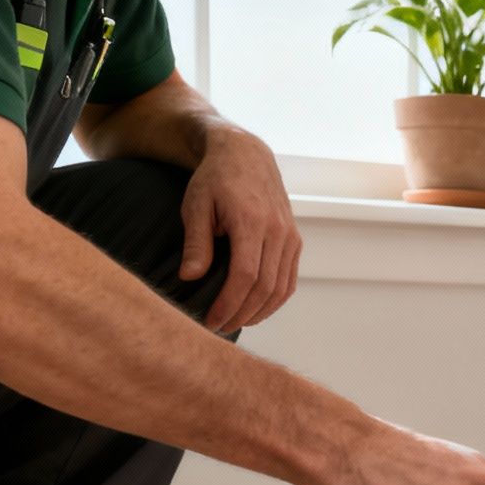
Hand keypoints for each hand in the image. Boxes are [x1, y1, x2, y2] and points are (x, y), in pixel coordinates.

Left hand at [181, 126, 300, 333]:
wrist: (246, 156)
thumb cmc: (214, 179)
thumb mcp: (196, 205)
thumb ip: (197, 242)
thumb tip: (190, 278)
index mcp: (252, 221)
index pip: (245, 275)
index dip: (229, 303)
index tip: (210, 320)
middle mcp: (278, 231)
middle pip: (265, 287)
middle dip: (241, 313)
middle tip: (217, 328)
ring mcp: (290, 237)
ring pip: (281, 288)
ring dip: (259, 312)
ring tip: (235, 322)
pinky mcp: (295, 241)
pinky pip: (289, 280)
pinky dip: (274, 300)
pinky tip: (255, 310)